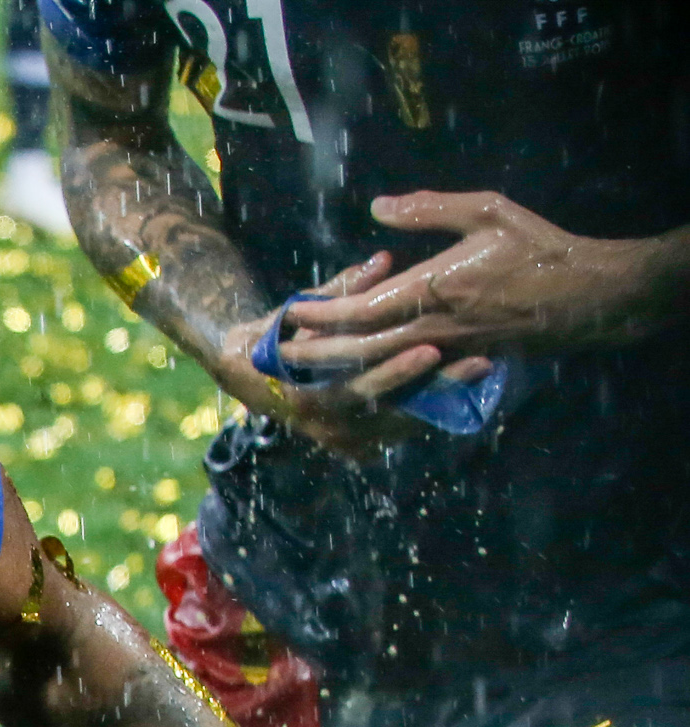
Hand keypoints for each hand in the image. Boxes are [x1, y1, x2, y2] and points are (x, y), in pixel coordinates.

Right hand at [212, 263, 465, 459]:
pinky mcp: (348, 441)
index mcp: (300, 390)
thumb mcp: (295, 308)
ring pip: (395, 424)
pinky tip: (456, 394)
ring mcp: (335, 435)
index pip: (358, 385)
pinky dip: (422, 415)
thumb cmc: (272, 333)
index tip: (432, 350)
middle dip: (434, 386)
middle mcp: (320, 419)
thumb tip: (382, 262)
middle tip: (477, 364)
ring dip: (438, 401)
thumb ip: (339, 289)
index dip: (396, 371)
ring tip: (478, 374)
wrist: (239, 371)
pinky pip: (391, 433)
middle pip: (389, 410)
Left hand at [281, 192, 685, 368]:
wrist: (588, 295)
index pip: (359, 312)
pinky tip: (355, 378)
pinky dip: (376, 378)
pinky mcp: (459, 364)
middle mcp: (432, 329)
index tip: (290, 310)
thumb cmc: (538, 247)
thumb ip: (428, 210)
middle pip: (356, 351)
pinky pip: (407, 378)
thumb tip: (378, 207)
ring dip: (338, 368)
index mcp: (432, 291)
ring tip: (306, 366)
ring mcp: (445, 352)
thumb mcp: (486, 211)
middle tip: (279, 352)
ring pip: (377, 370)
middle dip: (315, 352)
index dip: (320, 313)